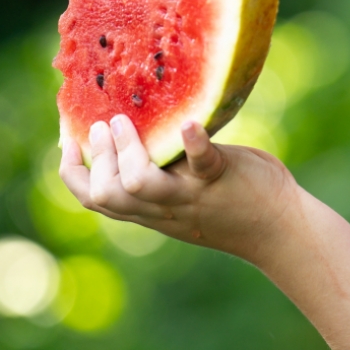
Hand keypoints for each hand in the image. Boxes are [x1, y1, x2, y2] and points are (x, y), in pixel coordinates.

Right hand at [59, 115, 298, 263]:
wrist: (281, 228)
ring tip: (124, 120)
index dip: (73, 172)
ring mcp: (192, 195)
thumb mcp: (186, 194)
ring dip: (126, 151)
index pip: (95, 200)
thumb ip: (162, 174)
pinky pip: (203, 162)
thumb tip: (137, 129)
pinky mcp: (222, 178)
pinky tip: (187, 123)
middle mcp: (164, 208)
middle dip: (95, 160)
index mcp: (151, 210)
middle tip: (100, 126)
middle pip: (107, 196)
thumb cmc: (235, 201)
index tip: (67, 140)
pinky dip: (193, 142)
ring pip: (140, 185)